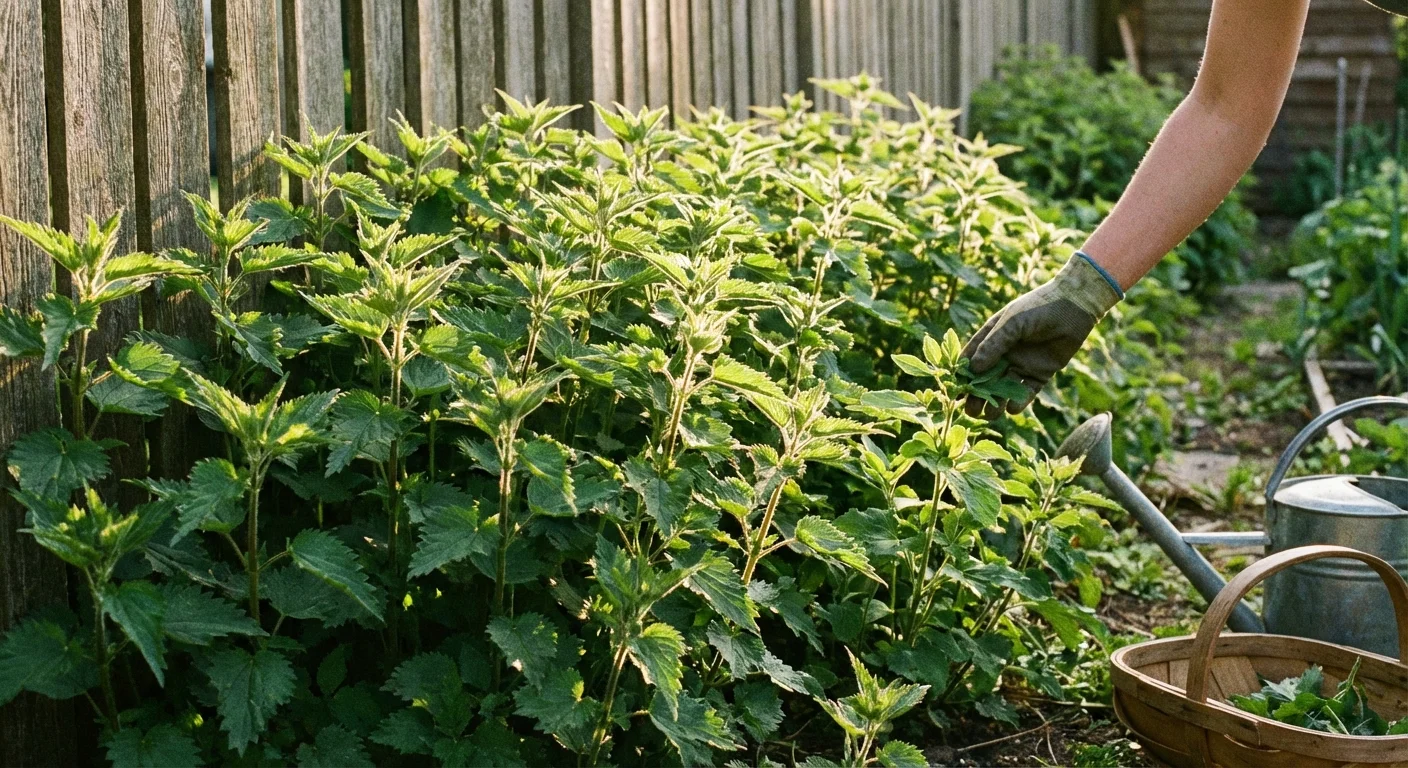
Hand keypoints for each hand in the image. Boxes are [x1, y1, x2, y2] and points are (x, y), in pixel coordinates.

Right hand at [961, 254, 1121, 417]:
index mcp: (993, 338)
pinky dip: (1020, 402)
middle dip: (977, 395)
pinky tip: (1013, 409)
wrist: (1074, 307)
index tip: (954, 390)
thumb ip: (994, 344)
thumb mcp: (1012, 323)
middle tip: (970, 410)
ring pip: (1004, 389)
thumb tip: (973, 368)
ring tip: (991, 414)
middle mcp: (1004, 354)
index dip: (963, 374)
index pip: (972, 358)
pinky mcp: (1040, 374)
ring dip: (996, 403)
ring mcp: (1021, 365)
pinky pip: (1027, 392)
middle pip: (986, 379)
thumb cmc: (1038, 308)